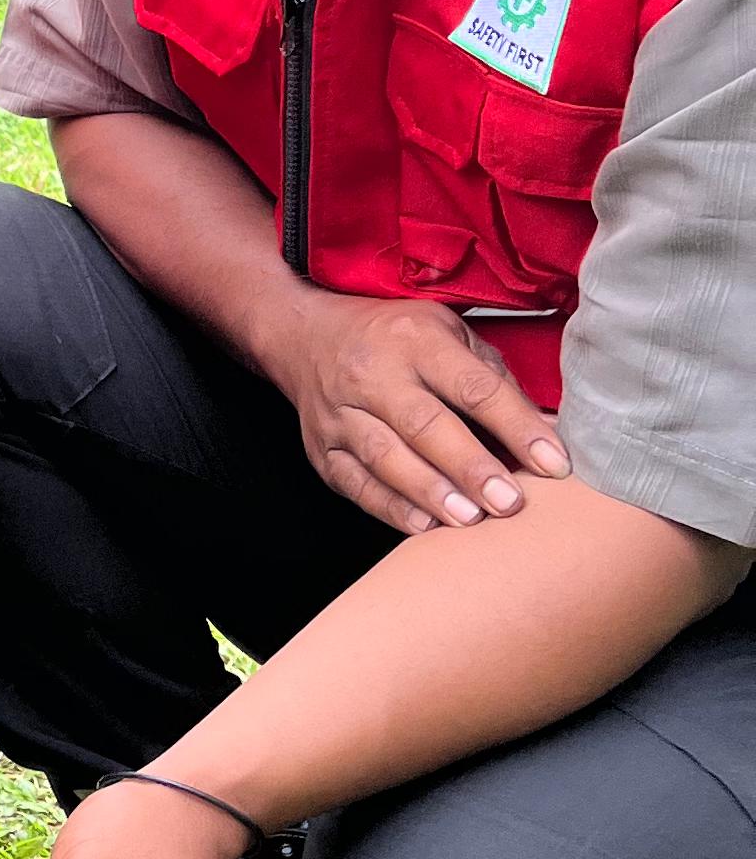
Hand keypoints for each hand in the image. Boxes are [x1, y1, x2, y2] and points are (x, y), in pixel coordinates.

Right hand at [260, 288, 568, 537]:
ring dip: (430, 491)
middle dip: (470, 466)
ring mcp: (341, 413)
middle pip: (425, 424)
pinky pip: (355, 483)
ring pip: (386, 456)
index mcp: (416, 340)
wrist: (304, 336)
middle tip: (509, 502)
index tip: (554, 462)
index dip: (516, 425)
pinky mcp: (322, 448)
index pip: (473, 386)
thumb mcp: (447, 333)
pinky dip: (389, 507)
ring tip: (470, 520)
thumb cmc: (394, 338)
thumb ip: (493, 381)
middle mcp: (374, 374)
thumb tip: (548, 431)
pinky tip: (423, 525)